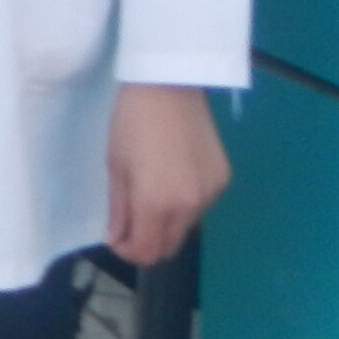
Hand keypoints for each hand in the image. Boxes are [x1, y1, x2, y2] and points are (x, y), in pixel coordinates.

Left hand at [106, 84, 230, 266]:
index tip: (117, 238)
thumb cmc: (132, 123)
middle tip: (130, 222)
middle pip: (169, 246)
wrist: (170, 86)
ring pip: (186, 227)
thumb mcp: (116, 167)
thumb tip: (116, 238)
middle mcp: (189, 207)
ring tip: (152, 193)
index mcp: (156, 204)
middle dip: (147, 242)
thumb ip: (119, 210)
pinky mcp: (222, 179)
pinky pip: (201, 206)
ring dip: (167, 223)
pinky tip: (175, 178)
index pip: (147, 251)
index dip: (129, 252)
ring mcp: (210, 194)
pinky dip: (185, 204)